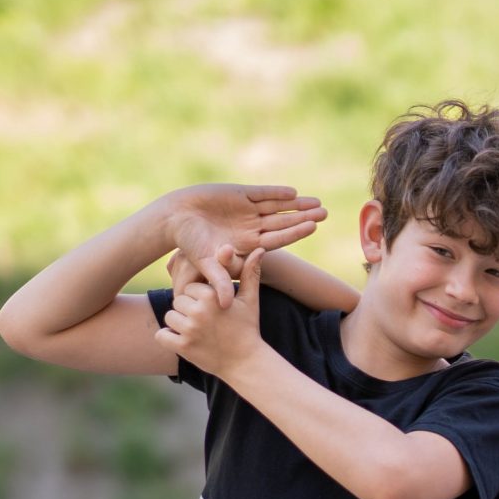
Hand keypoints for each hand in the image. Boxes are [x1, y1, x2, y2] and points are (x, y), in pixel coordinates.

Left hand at [155, 249, 264, 376]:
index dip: (199, 298)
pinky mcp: (183, 347)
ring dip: (179, 324)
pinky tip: (183, 341)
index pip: (190, 288)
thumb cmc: (248, 328)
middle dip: (188, 311)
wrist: (247, 363)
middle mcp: (199, 311)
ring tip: (198, 332)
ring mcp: (190, 329)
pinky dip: (168, 339)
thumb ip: (250, 273)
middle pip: (178, 301)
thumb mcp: (250, 300)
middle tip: (206, 323)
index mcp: (212, 295)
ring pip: (169, 317)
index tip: (212, 309)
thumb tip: (259, 250)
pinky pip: (161, 336)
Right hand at [159, 184, 325, 305]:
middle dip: (303, 217)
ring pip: (276, 206)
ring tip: (317, 202)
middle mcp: (251, 226)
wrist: (173, 219)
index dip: (295, 232)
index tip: (313, 228)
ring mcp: (246, 210)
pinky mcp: (238, 194)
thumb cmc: (188, 242)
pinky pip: (261, 193)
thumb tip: (226, 306)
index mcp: (248, 243)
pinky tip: (293, 192)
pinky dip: (275, 192)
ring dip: (296, 204)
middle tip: (325, 214)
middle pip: (282, 222)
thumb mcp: (206, 263)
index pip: (277, 238)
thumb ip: (219, 281)